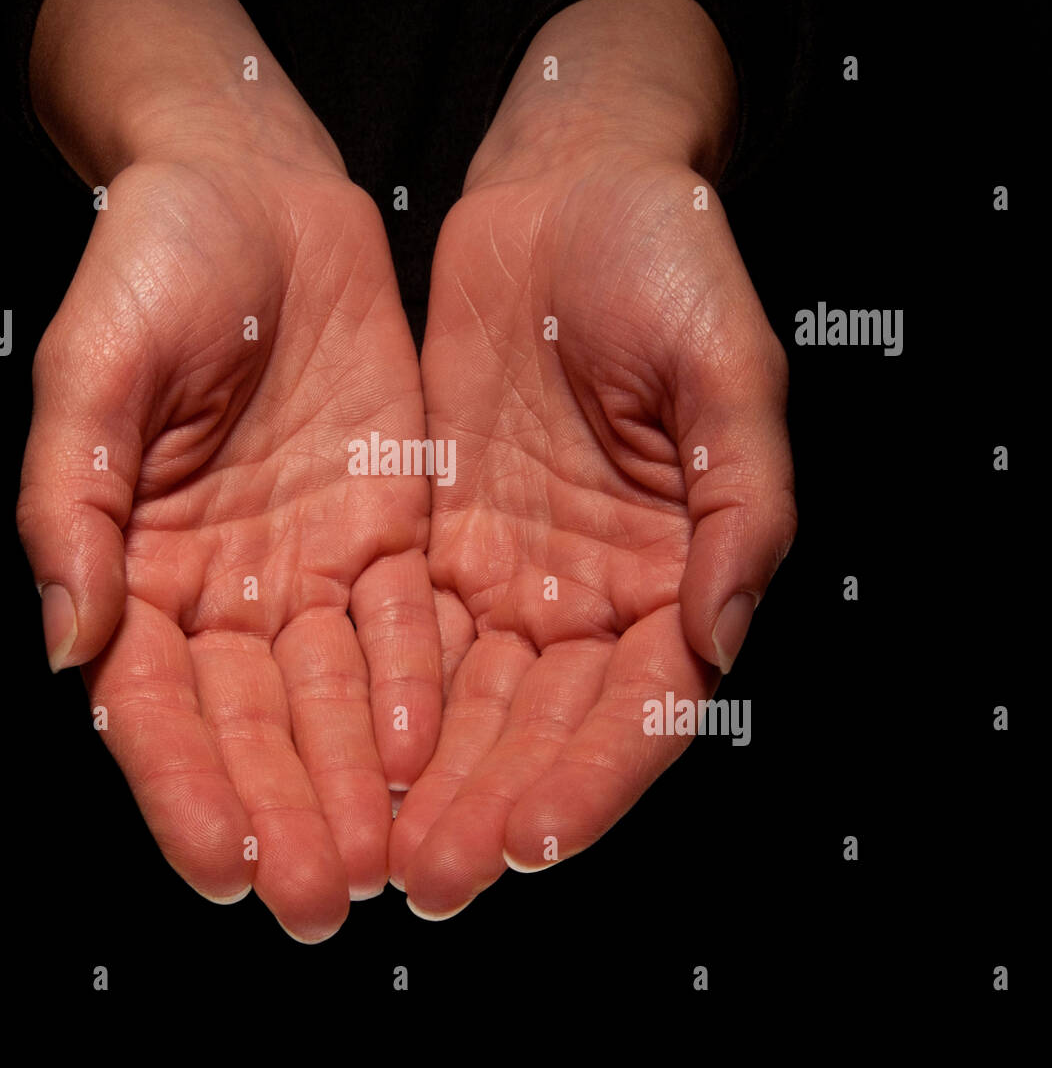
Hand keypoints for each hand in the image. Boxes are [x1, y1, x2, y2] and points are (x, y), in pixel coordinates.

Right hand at [16, 0, 440, 940]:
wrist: (255, 188)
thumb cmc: (152, 260)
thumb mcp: (91, 365)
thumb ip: (71, 500)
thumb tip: (66, 641)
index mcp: (132, 561)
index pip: (152, 700)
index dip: (181, 784)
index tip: (220, 865)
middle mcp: (221, 584)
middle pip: (250, 721)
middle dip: (281, 811)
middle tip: (314, 903)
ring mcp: (305, 561)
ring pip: (331, 694)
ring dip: (353, 779)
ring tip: (382, 862)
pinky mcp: (385, 526)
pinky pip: (403, 621)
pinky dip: (413, 685)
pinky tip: (429, 750)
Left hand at [391, 0, 796, 916]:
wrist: (563, 186)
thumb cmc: (665, 256)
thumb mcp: (731, 365)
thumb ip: (741, 501)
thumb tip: (721, 636)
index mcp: (675, 567)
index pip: (638, 705)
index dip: (590, 779)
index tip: (529, 843)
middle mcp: (586, 589)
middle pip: (535, 724)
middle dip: (481, 805)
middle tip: (422, 881)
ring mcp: (503, 567)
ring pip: (458, 699)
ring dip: (415, 780)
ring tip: (364, 850)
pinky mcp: (429, 532)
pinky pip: (394, 630)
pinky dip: (368, 695)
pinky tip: (326, 750)